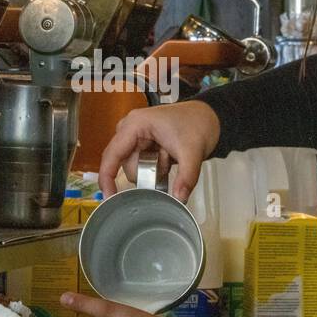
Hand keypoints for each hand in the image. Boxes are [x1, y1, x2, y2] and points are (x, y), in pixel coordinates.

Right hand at [98, 100, 219, 201]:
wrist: (209, 118)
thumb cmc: (198, 124)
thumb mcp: (193, 152)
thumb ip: (186, 177)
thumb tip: (179, 198)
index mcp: (135, 124)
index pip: (112, 155)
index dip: (107, 178)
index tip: (109, 197)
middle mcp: (130, 128)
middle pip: (124, 164)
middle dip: (145, 172)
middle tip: (167, 164)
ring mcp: (134, 136)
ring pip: (133, 166)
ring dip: (151, 170)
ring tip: (170, 158)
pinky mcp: (140, 143)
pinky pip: (140, 165)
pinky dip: (153, 168)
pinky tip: (167, 159)